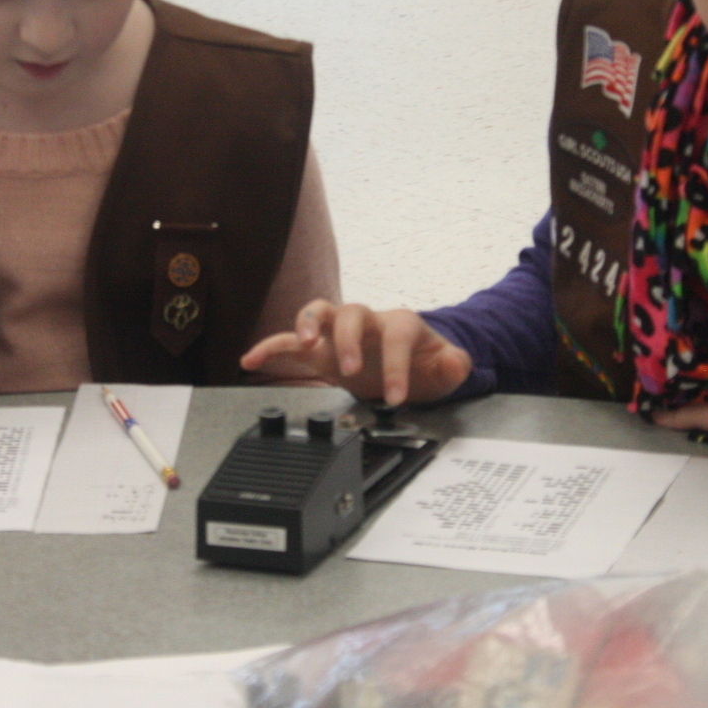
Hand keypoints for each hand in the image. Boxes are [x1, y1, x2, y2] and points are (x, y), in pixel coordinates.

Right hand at [240, 299, 472, 404]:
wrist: (411, 365)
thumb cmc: (426, 364)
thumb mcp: (447, 368)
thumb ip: (455, 364)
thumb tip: (456, 362)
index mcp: (400, 325)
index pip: (396, 336)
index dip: (397, 365)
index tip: (396, 396)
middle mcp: (367, 322)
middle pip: (352, 313)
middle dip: (349, 340)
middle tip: (352, 370)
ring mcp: (340, 333)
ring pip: (319, 311)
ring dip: (308, 324)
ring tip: (304, 343)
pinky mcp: (320, 350)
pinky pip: (290, 341)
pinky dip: (271, 346)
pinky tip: (251, 359)